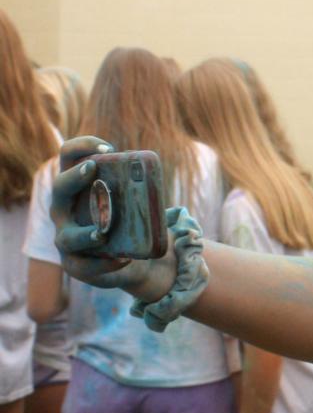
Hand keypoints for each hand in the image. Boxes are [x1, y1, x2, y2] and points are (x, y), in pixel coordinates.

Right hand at [50, 137, 174, 298]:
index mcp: (77, 187)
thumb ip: (142, 190)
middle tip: (93, 169)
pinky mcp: (76, 264)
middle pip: (59, 189)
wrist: (135, 259)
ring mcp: (66, 237)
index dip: (82, 146)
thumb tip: (152, 182)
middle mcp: (64, 210)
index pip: (69, 156)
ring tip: (103, 233)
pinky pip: (85, 266)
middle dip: (74, 178)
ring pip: (67, 236)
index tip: (108, 147)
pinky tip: (122, 259)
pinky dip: (104, 264)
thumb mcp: (137, 203)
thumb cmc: (130, 221)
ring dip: (85, 234)